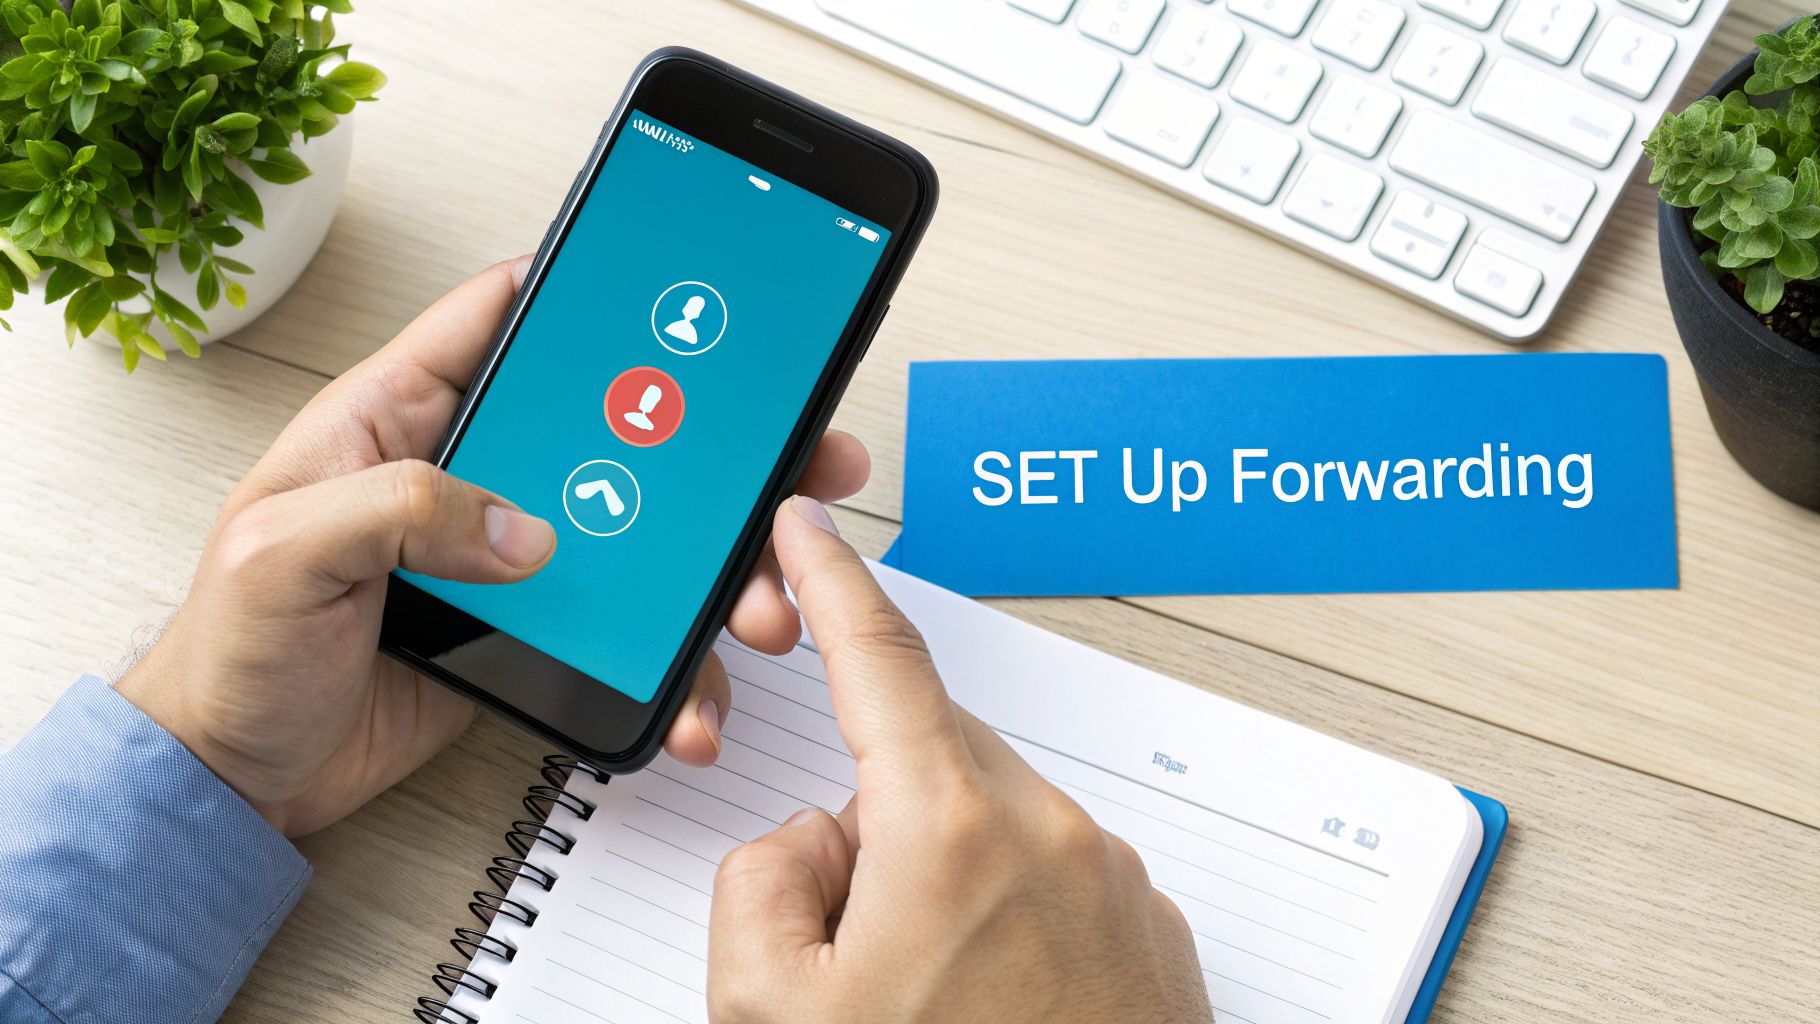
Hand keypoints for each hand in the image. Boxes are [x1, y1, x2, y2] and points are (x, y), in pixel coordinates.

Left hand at [117, 258, 868, 837]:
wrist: (236, 777)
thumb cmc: (230, 651)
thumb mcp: (283, 549)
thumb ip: (401, 508)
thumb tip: (526, 529)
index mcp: (392, 421)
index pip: (494, 321)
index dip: (582, 290)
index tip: (672, 280)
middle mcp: (464, 477)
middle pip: (611, 431)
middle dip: (712, 448)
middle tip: (796, 458)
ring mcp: (504, 556)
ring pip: (638, 536)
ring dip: (715, 569)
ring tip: (762, 605)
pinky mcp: (530, 629)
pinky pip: (621, 628)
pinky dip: (669, 660)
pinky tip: (695, 688)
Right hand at [705, 498, 1211, 1022]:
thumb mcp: (775, 1010)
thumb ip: (762, 882)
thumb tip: (815, 842)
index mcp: (952, 829)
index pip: (879, 659)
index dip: (832, 580)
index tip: (809, 524)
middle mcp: (1048, 834)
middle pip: (929, 757)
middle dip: (873, 811)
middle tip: (846, 932)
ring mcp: (1111, 881)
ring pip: (988, 824)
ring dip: (938, 877)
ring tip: (925, 996)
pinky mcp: (1149, 929)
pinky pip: (1049, 877)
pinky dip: (1003, 915)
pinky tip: (985, 1007)